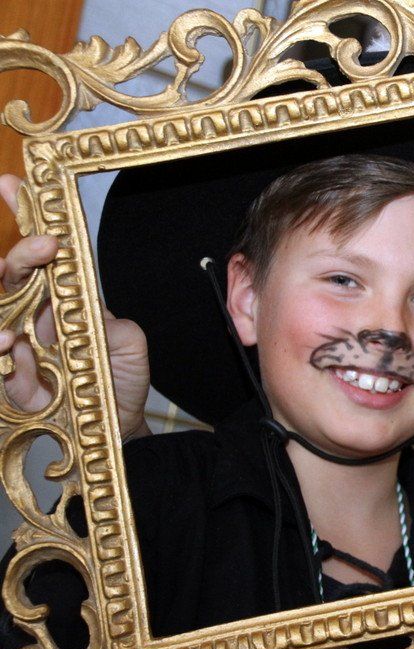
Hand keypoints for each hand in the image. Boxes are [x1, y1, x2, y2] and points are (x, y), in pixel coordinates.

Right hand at [0, 175, 150, 439]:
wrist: (118, 423)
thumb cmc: (119, 377)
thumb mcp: (127, 343)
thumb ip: (106, 322)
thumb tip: (83, 304)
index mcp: (61, 297)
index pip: (40, 254)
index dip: (23, 218)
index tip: (12, 186)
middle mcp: (35, 314)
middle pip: (10, 273)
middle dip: (19, 255)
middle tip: (41, 249)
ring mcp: (19, 343)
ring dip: (0, 308)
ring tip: (18, 314)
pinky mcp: (13, 377)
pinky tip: (9, 347)